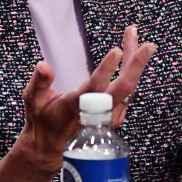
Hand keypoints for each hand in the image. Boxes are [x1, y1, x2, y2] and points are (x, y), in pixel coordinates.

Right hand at [0, 25, 155, 181]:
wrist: (51, 147)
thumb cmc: (42, 120)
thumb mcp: (33, 101)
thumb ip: (39, 83)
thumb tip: (44, 65)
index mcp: (76, 107)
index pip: (95, 88)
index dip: (106, 70)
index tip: (117, 51)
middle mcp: (97, 113)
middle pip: (123, 89)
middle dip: (137, 65)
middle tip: (148, 45)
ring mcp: (109, 116)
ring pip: (129, 87)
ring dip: (134, 61)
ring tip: (133, 35)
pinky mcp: (115, 115)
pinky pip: (128, 90)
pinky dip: (131, 70)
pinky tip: (131, 52)